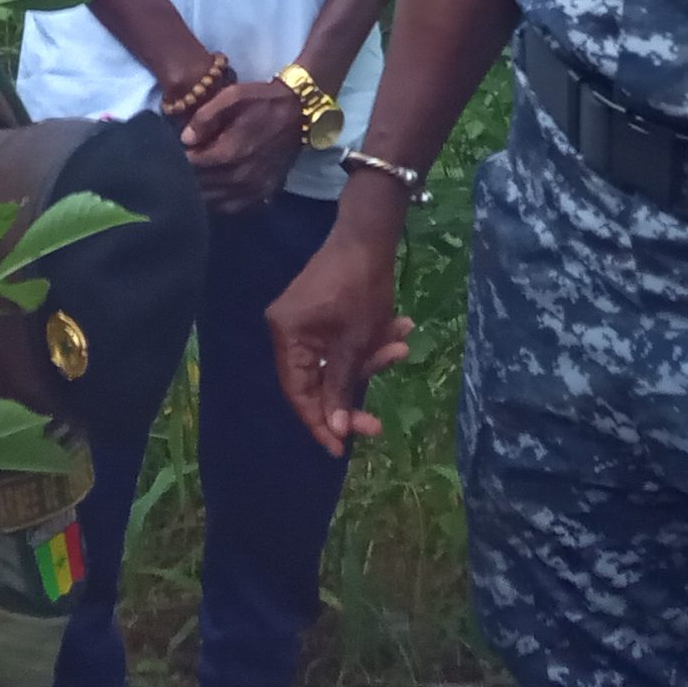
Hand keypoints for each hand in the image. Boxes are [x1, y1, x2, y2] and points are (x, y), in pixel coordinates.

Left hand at [181, 79, 304, 212]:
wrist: (299, 112)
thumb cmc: (261, 100)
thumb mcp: (232, 95)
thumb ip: (205, 116)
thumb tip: (185, 139)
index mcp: (231, 151)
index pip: (192, 165)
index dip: (178, 158)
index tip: (171, 151)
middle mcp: (241, 176)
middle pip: (201, 186)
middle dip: (186, 177)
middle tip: (176, 166)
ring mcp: (254, 189)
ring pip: (215, 202)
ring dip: (200, 192)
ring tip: (191, 179)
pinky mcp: (264, 195)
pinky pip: (233, 208)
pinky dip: (219, 202)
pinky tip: (212, 190)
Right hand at [266, 223, 413, 457]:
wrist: (370, 235)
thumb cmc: (361, 286)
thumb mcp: (355, 342)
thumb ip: (340, 386)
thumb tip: (334, 428)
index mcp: (286, 335)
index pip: (298, 391)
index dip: (318, 423)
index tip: (340, 451)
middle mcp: (288, 329)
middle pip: (318, 380)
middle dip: (354, 391)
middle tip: (378, 422)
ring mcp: (305, 320)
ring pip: (337, 360)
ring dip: (370, 359)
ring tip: (401, 345)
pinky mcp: (322, 312)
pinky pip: (342, 340)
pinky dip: (367, 341)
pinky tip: (398, 329)